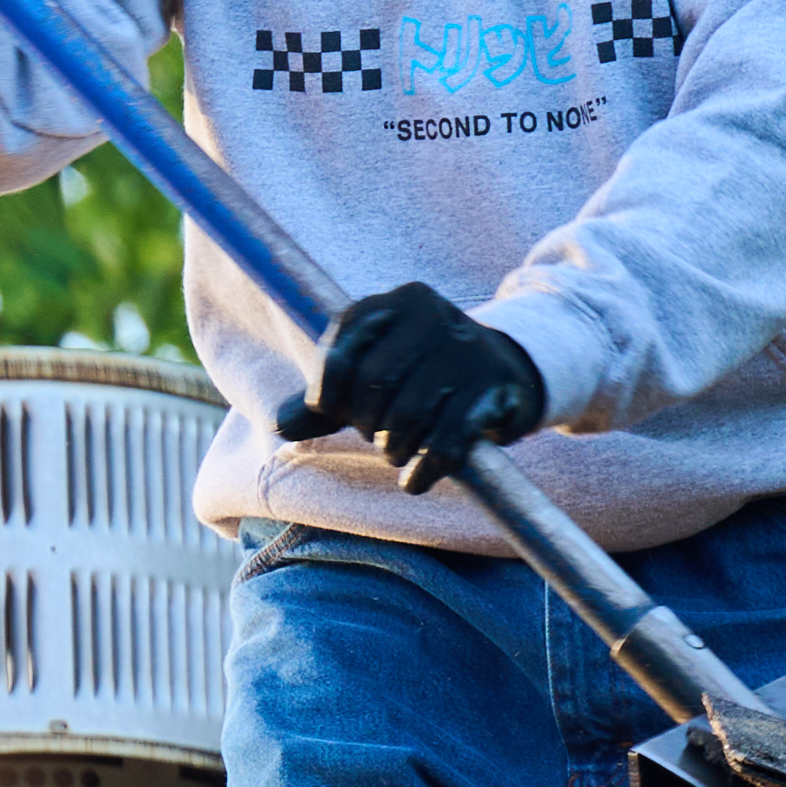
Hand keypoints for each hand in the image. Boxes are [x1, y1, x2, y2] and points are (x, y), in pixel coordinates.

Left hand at [279, 284, 552, 489]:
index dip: (327, 393)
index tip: (333, 411)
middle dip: (365, 423)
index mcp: (394, 304)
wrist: (505, 370)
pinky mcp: (493, 388)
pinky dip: (424, 471)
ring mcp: (466, 350)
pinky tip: (415, 482)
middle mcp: (431, 317)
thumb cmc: (420, 375)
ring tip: (395, 452)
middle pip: (374, 384)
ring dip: (393, 449)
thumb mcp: (372, 375)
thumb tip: (280, 425)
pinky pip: (446, 441)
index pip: (339, 353)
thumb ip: (325, 400)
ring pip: (408, 416)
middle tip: (375, 434)